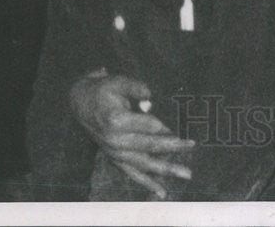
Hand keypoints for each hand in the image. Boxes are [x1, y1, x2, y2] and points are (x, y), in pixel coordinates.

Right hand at [69, 70, 194, 199]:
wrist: (82, 104)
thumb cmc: (104, 91)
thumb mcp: (118, 82)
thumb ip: (136, 88)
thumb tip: (150, 96)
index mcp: (116, 121)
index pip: (147, 126)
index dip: (164, 127)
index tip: (181, 128)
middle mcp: (115, 141)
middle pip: (149, 146)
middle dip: (173, 146)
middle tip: (191, 145)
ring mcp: (116, 153)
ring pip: (145, 164)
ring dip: (167, 169)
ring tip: (187, 174)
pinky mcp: (116, 159)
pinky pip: (133, 174)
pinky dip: (148, 183)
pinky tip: (163, 192)